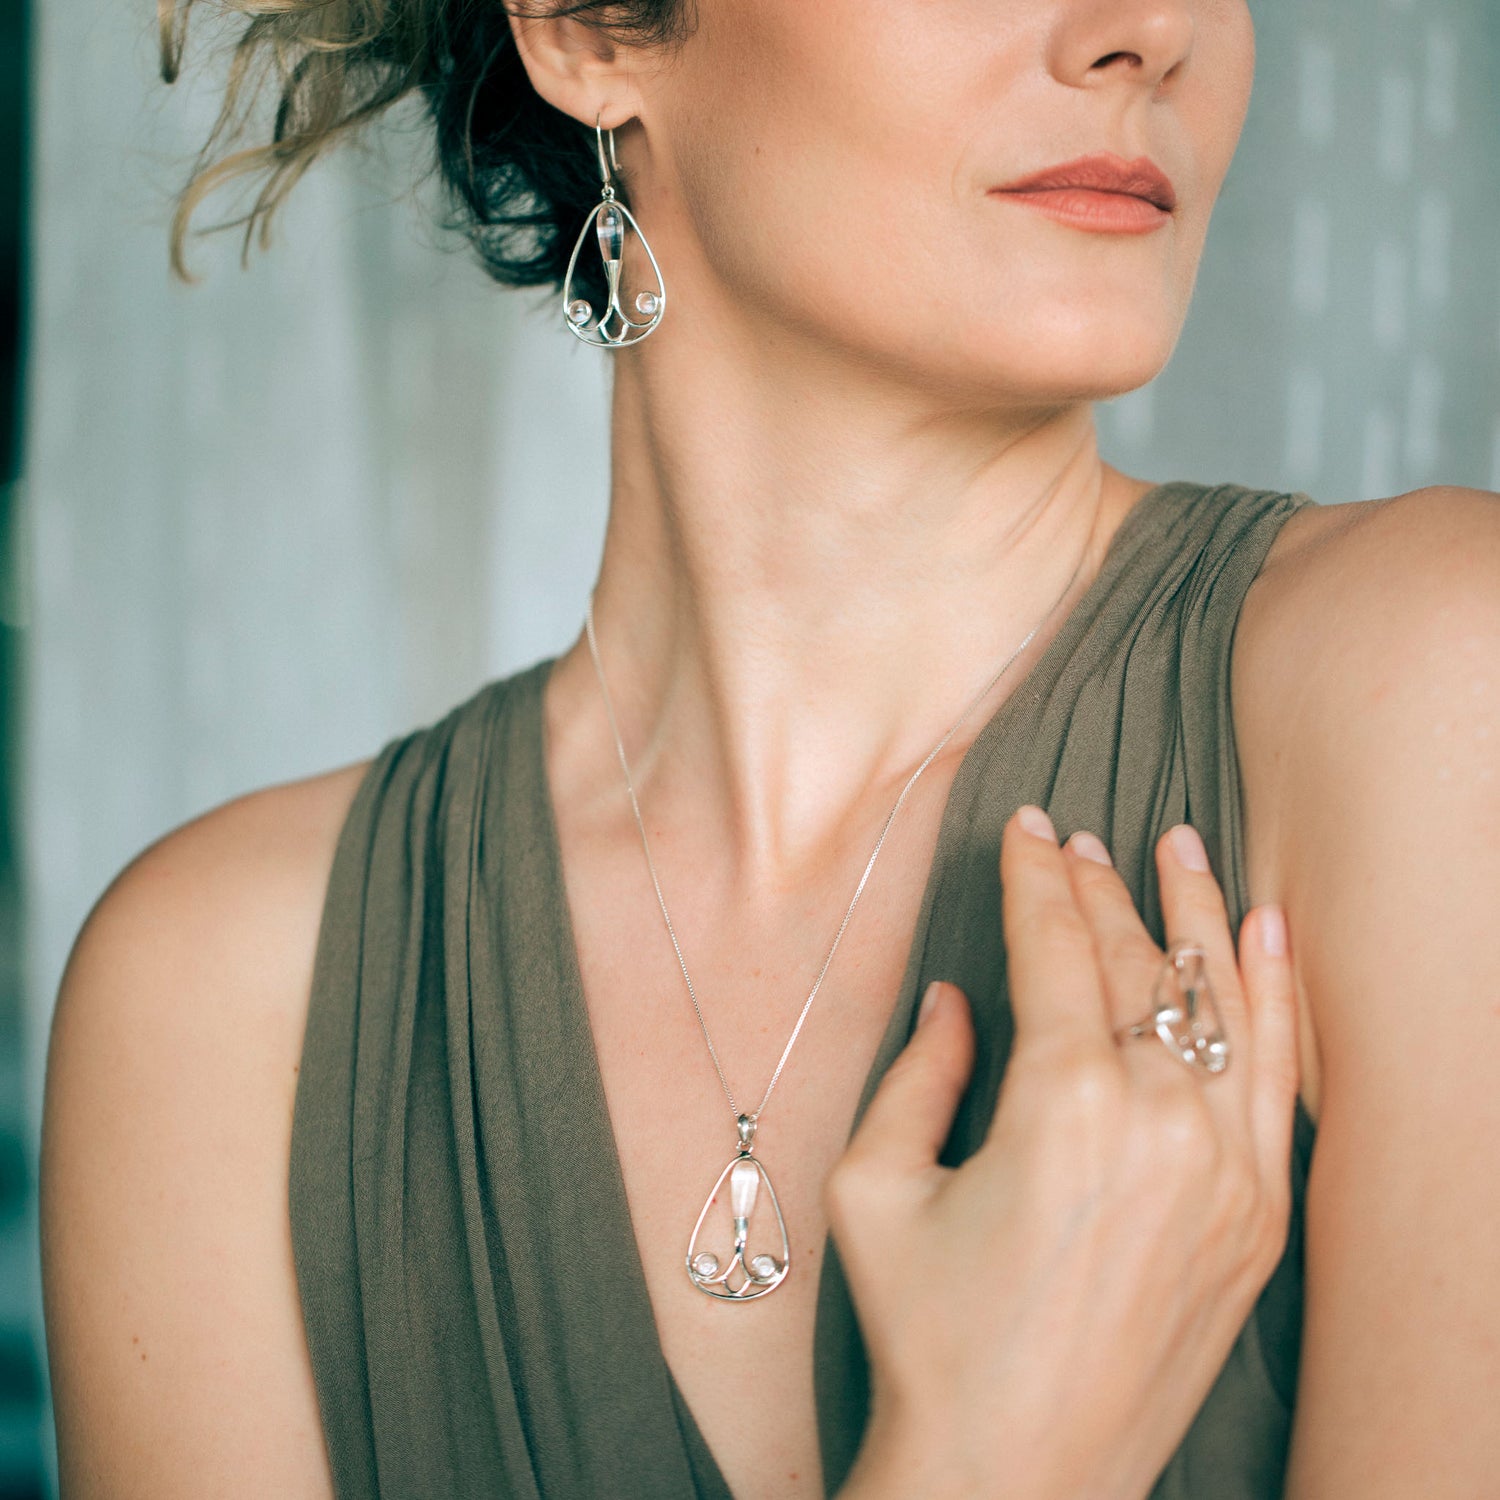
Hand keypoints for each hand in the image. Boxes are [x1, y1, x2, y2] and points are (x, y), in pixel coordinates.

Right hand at [828, 805, 1299, 1499]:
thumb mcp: (876, 1188)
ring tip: (1177, 845)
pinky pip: (1280, 1075)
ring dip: (1195, 912)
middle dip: (1097, 887)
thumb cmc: (931, 1335)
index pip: (1054, 948)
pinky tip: (1263, 934)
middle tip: (1074, 840)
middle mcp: (1163, 1120)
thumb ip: (918, 1072)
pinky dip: (1276, 995)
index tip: (1026, 827)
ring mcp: (1228, 1168)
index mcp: (1063, 1102)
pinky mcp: (1259, 1215)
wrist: (1017, 1475)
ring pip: (1218, 999)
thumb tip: (954, 1000)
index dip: (1035, 876)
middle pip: (1133, 963)